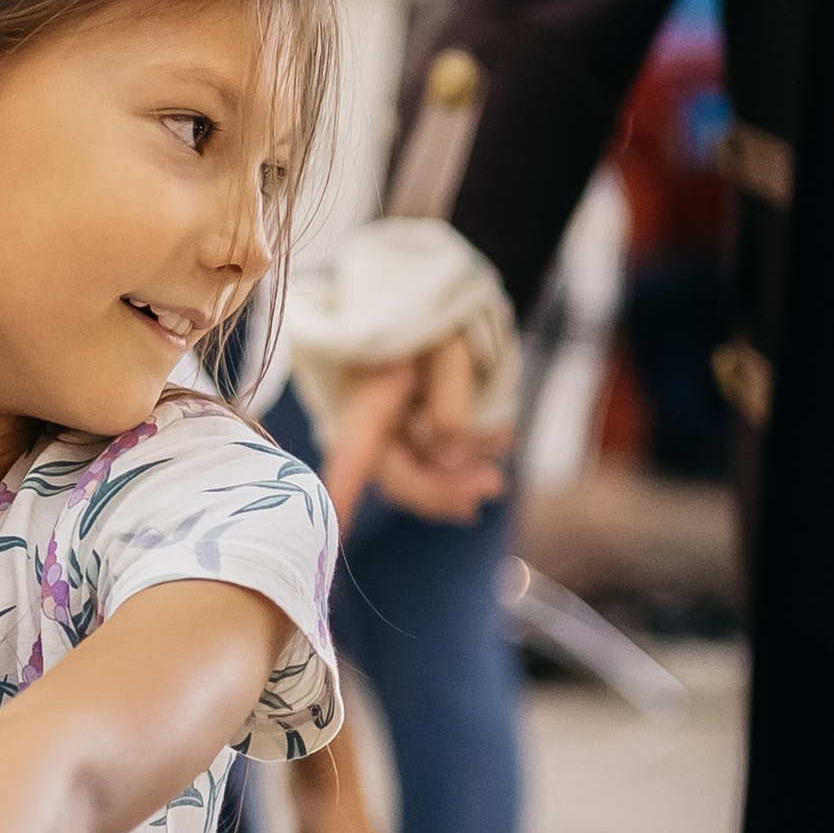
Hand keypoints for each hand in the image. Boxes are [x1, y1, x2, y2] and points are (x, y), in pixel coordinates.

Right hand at [321, 332, 509, 525]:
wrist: (430, 291)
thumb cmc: (434, 317)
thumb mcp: (449, 353)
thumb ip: (450, 407)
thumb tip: (448, 461)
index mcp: (367, 404)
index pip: (352, 460)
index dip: (342, 498)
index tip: (331, 541)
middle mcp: (370, 425)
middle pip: (399, 480)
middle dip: (445, 490)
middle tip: (494, 485)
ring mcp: (388, 431)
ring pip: (419, 476)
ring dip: (460, 478)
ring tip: (502, 450)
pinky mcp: (407, 432)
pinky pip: (432, 462)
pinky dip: (463, 462)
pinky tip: (497, 444)